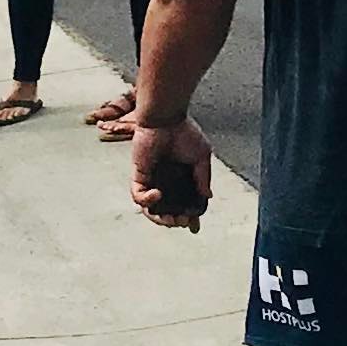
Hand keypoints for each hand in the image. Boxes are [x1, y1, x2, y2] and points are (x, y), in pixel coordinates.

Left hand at [130, 116, 213, 230]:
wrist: (165, 119)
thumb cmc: (184, 133)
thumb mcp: (202, 156)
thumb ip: (204, 176)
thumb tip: (208, 196)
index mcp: (182, 177)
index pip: (184, 202)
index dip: (189, 216)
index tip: (194, 226)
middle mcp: (166, 181)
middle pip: (166, 210)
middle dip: (174, 221)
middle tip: (182, 222)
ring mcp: (152, 179)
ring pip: (150, 208)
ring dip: (159, 218)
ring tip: (170, 218)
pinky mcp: (139, 175)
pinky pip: (138, 195)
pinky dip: (147, 199)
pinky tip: (157, 194)